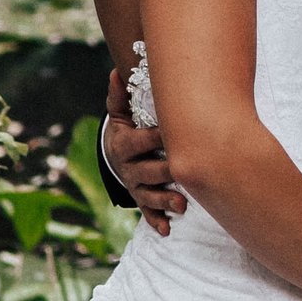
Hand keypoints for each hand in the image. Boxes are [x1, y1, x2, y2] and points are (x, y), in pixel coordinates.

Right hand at [102, 65, 184, 229]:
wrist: (117, 154)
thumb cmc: (127, 128)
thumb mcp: (120, 112)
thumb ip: (120, 95)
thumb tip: (117, 71)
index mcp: (124, 145)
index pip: (140, 142)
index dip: (155, 137)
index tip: (173, 132)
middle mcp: (129, 169)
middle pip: (147, 172)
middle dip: (165, 173)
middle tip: (184, 171)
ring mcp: (136, 187)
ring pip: (149, 196)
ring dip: (165, 202)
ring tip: (182, 205)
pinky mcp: (142, 200)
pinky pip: (148, 213)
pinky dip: (157, 222)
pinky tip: (168, 230)